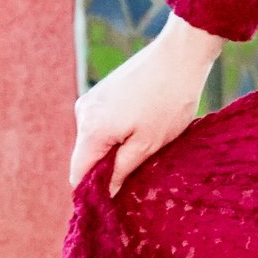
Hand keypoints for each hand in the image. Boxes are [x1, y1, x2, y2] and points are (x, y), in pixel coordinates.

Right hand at [69, 16, 224, 196]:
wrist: (180, 55)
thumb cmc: (169, 101)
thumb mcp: (148, 144)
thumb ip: (121, 171)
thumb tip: (106, 193)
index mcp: (91, 130)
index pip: (78, 175)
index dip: (93, 192)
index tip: (114, 202)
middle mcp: (83, 114)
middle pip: (86, 157)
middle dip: (107, 170)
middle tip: (138, 175)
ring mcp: (91, 100)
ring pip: (96, 141)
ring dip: (115, 150)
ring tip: (145, 146)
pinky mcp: (103, 92)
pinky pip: (103, 124)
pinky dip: (118, 133)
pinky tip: (143, 128)